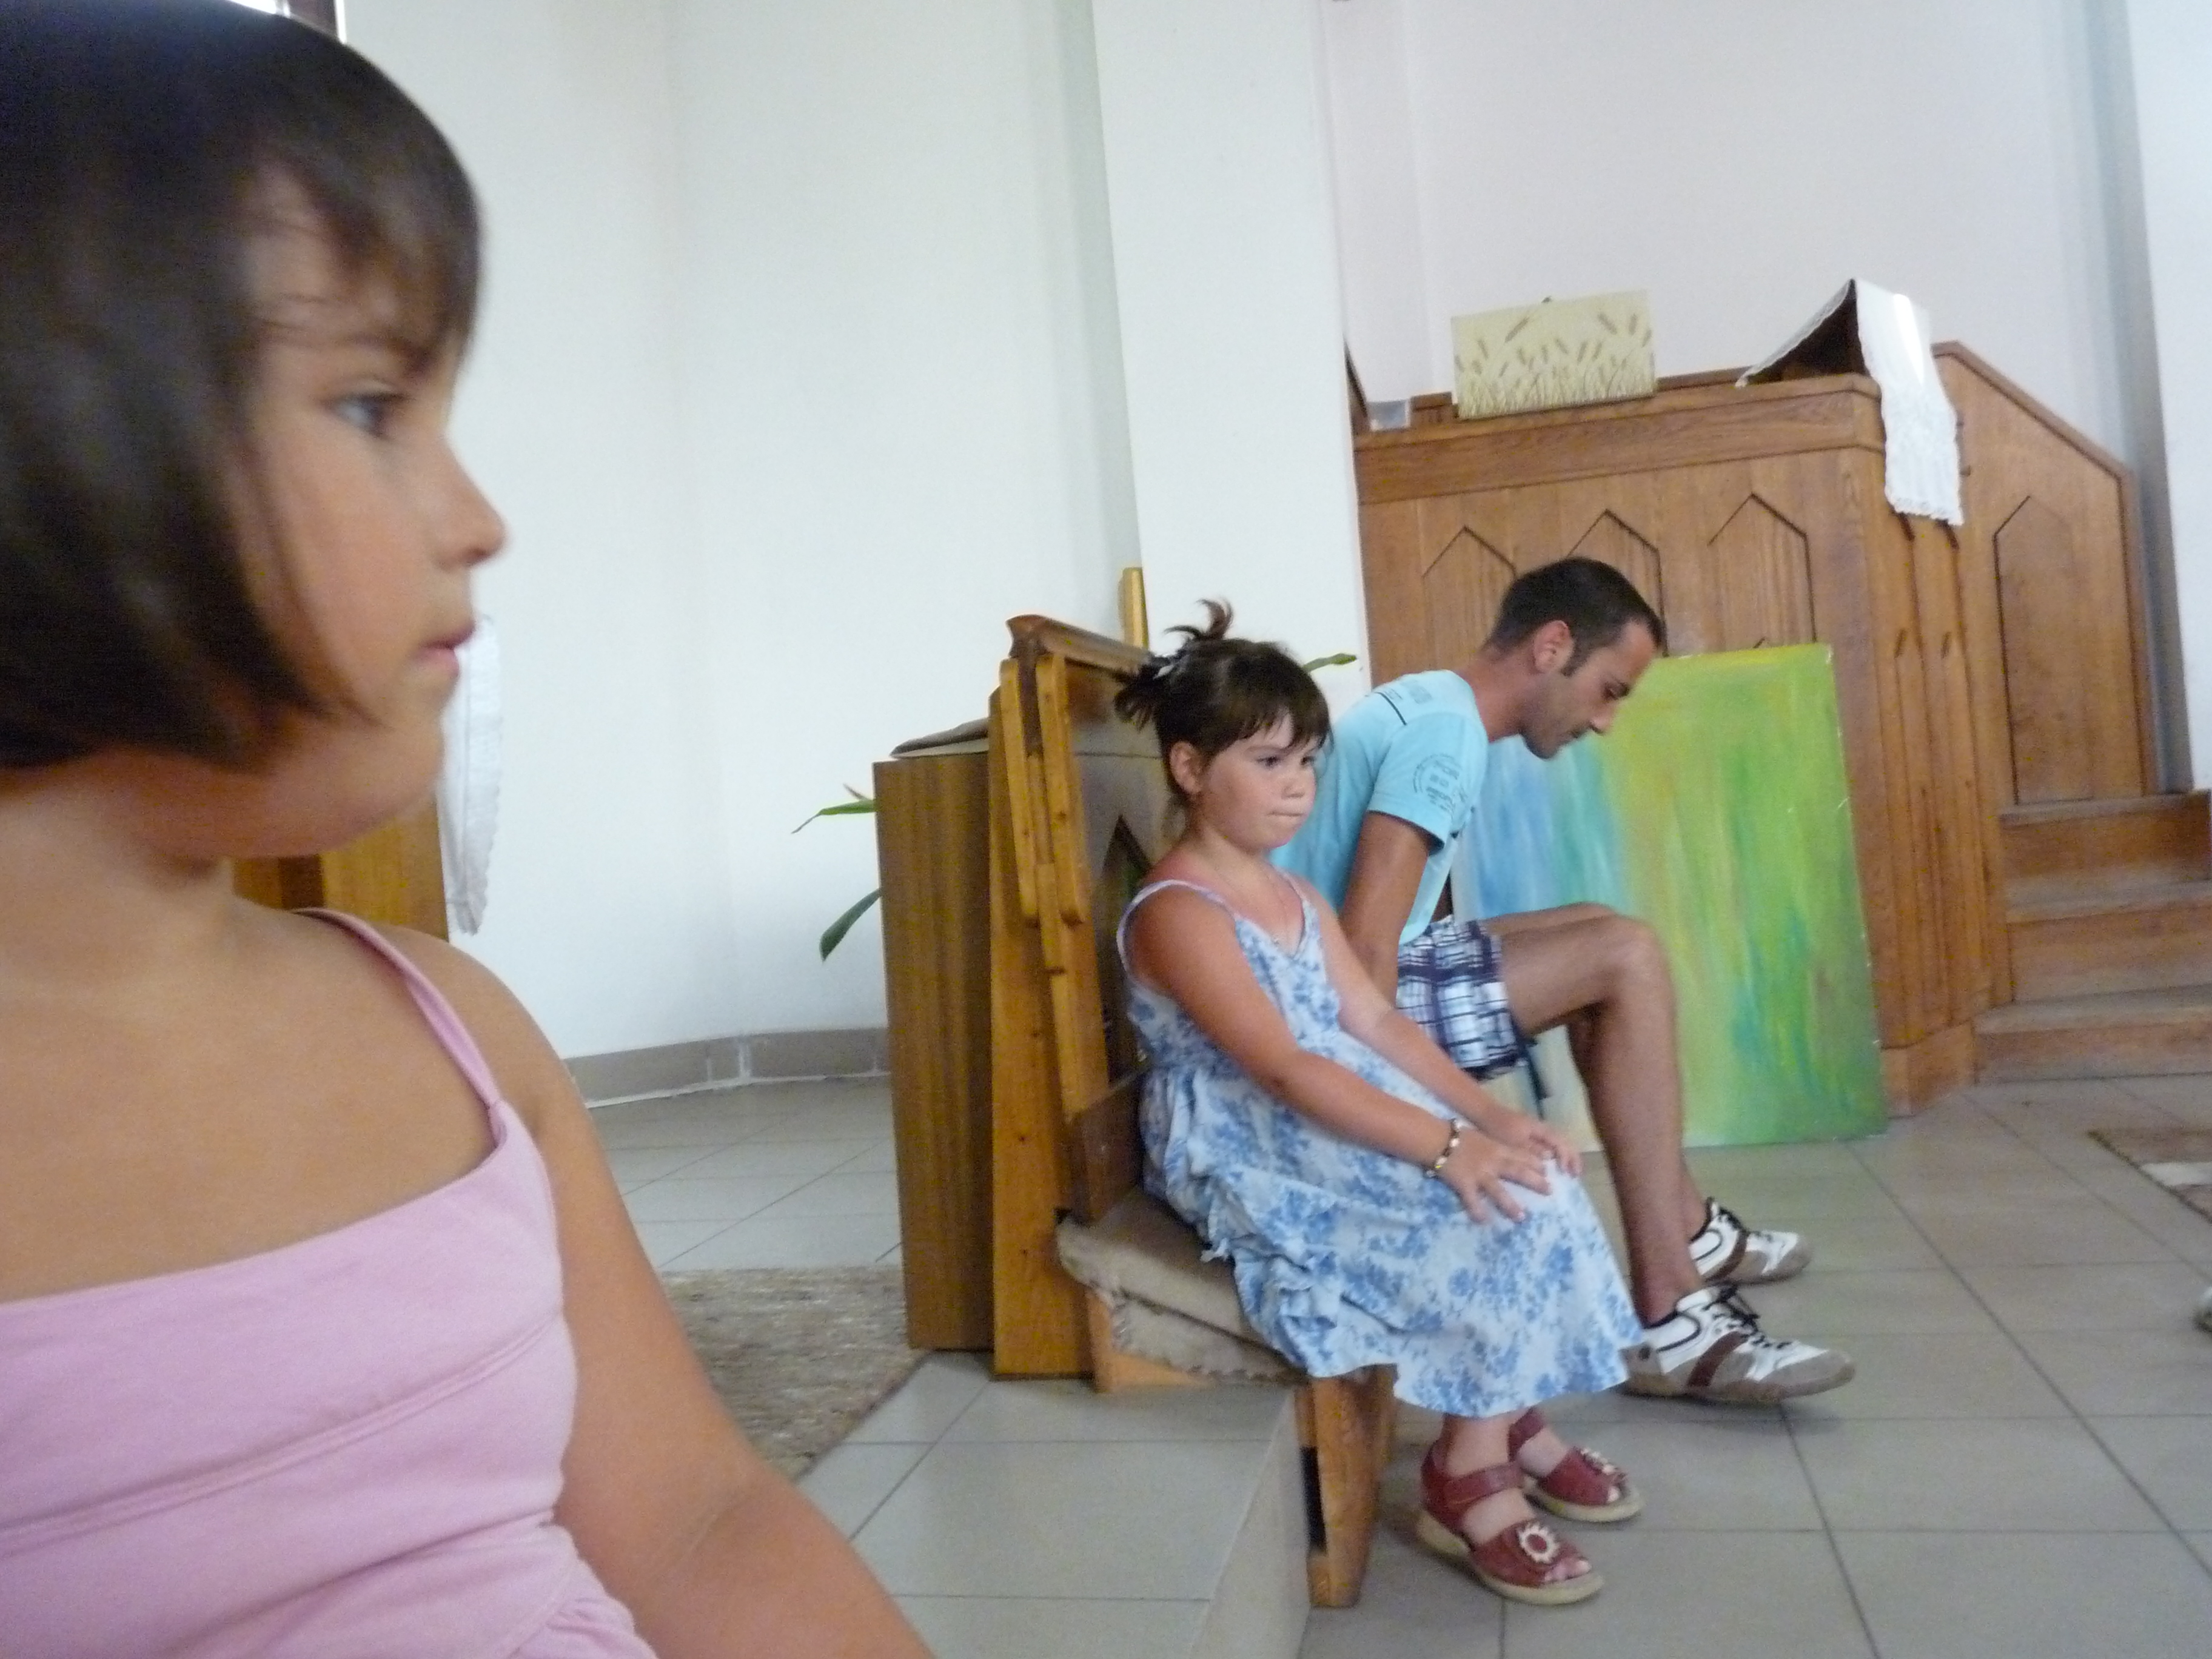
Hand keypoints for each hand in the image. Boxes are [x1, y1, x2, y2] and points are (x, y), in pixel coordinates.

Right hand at [1436, 1127, 1551, 1223]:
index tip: (1547, 1170)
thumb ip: (1493, 1146)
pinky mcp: (1464, 1184)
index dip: (1535, 1163)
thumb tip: (1503, 1154)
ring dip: (1510, 1205)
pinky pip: (1472, 1201)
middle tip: (1549, 1191)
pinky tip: (1483, 1222)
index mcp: (1496, 1148)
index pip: (1521, 1155)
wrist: (1437, 1138)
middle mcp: (1492, 1162)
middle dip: (1535, 1182)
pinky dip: (1477, 1211)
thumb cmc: (1457, 1135)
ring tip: (1521, 1217)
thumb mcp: (1481, 1137)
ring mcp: (1479, 1174)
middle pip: (1517, 1172)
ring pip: (1498, 1191)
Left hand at [1480, 1109, 1582, 1176]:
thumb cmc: (1497, 1128)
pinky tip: (1556, 1165)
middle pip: (1565, 1141)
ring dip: (1567, 1156)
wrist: (1484, 1113)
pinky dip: (1557, 1154)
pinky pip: (1551, 1144)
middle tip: (1576, 1175)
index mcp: (1540, 1129)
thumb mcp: (1512, 1141)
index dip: (1567, 1158)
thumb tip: (1550, 1158)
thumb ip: (1531, 1149)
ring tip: (1570, 1172)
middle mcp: (1543, 1128)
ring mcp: (1538, 1130)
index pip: (1561, 1143)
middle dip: (1572, 1158)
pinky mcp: (1532, 1134)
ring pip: (1559, 1142)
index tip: (1567, 1173)